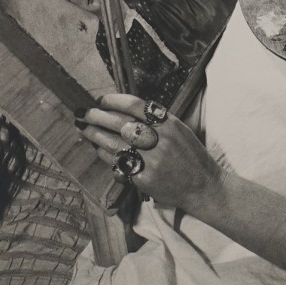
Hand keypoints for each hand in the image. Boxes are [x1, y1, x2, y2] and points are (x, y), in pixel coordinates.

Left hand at [76, 94, 228, 216]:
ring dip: (95, 134)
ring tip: (84, 128)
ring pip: (115, 143)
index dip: (114, 101)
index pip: (135, 106)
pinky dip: (105, 154)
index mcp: (169, 124)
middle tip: (83, 112)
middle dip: (98, 116)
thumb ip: (156, 120)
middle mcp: (160, 140)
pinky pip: (118, 163)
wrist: (202, 185)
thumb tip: (124, 111)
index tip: (101, 99)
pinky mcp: (144, 178)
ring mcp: (152, 160)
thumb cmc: (190, 155)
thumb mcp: (179, 130)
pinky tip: (97, 148)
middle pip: (120, 123)